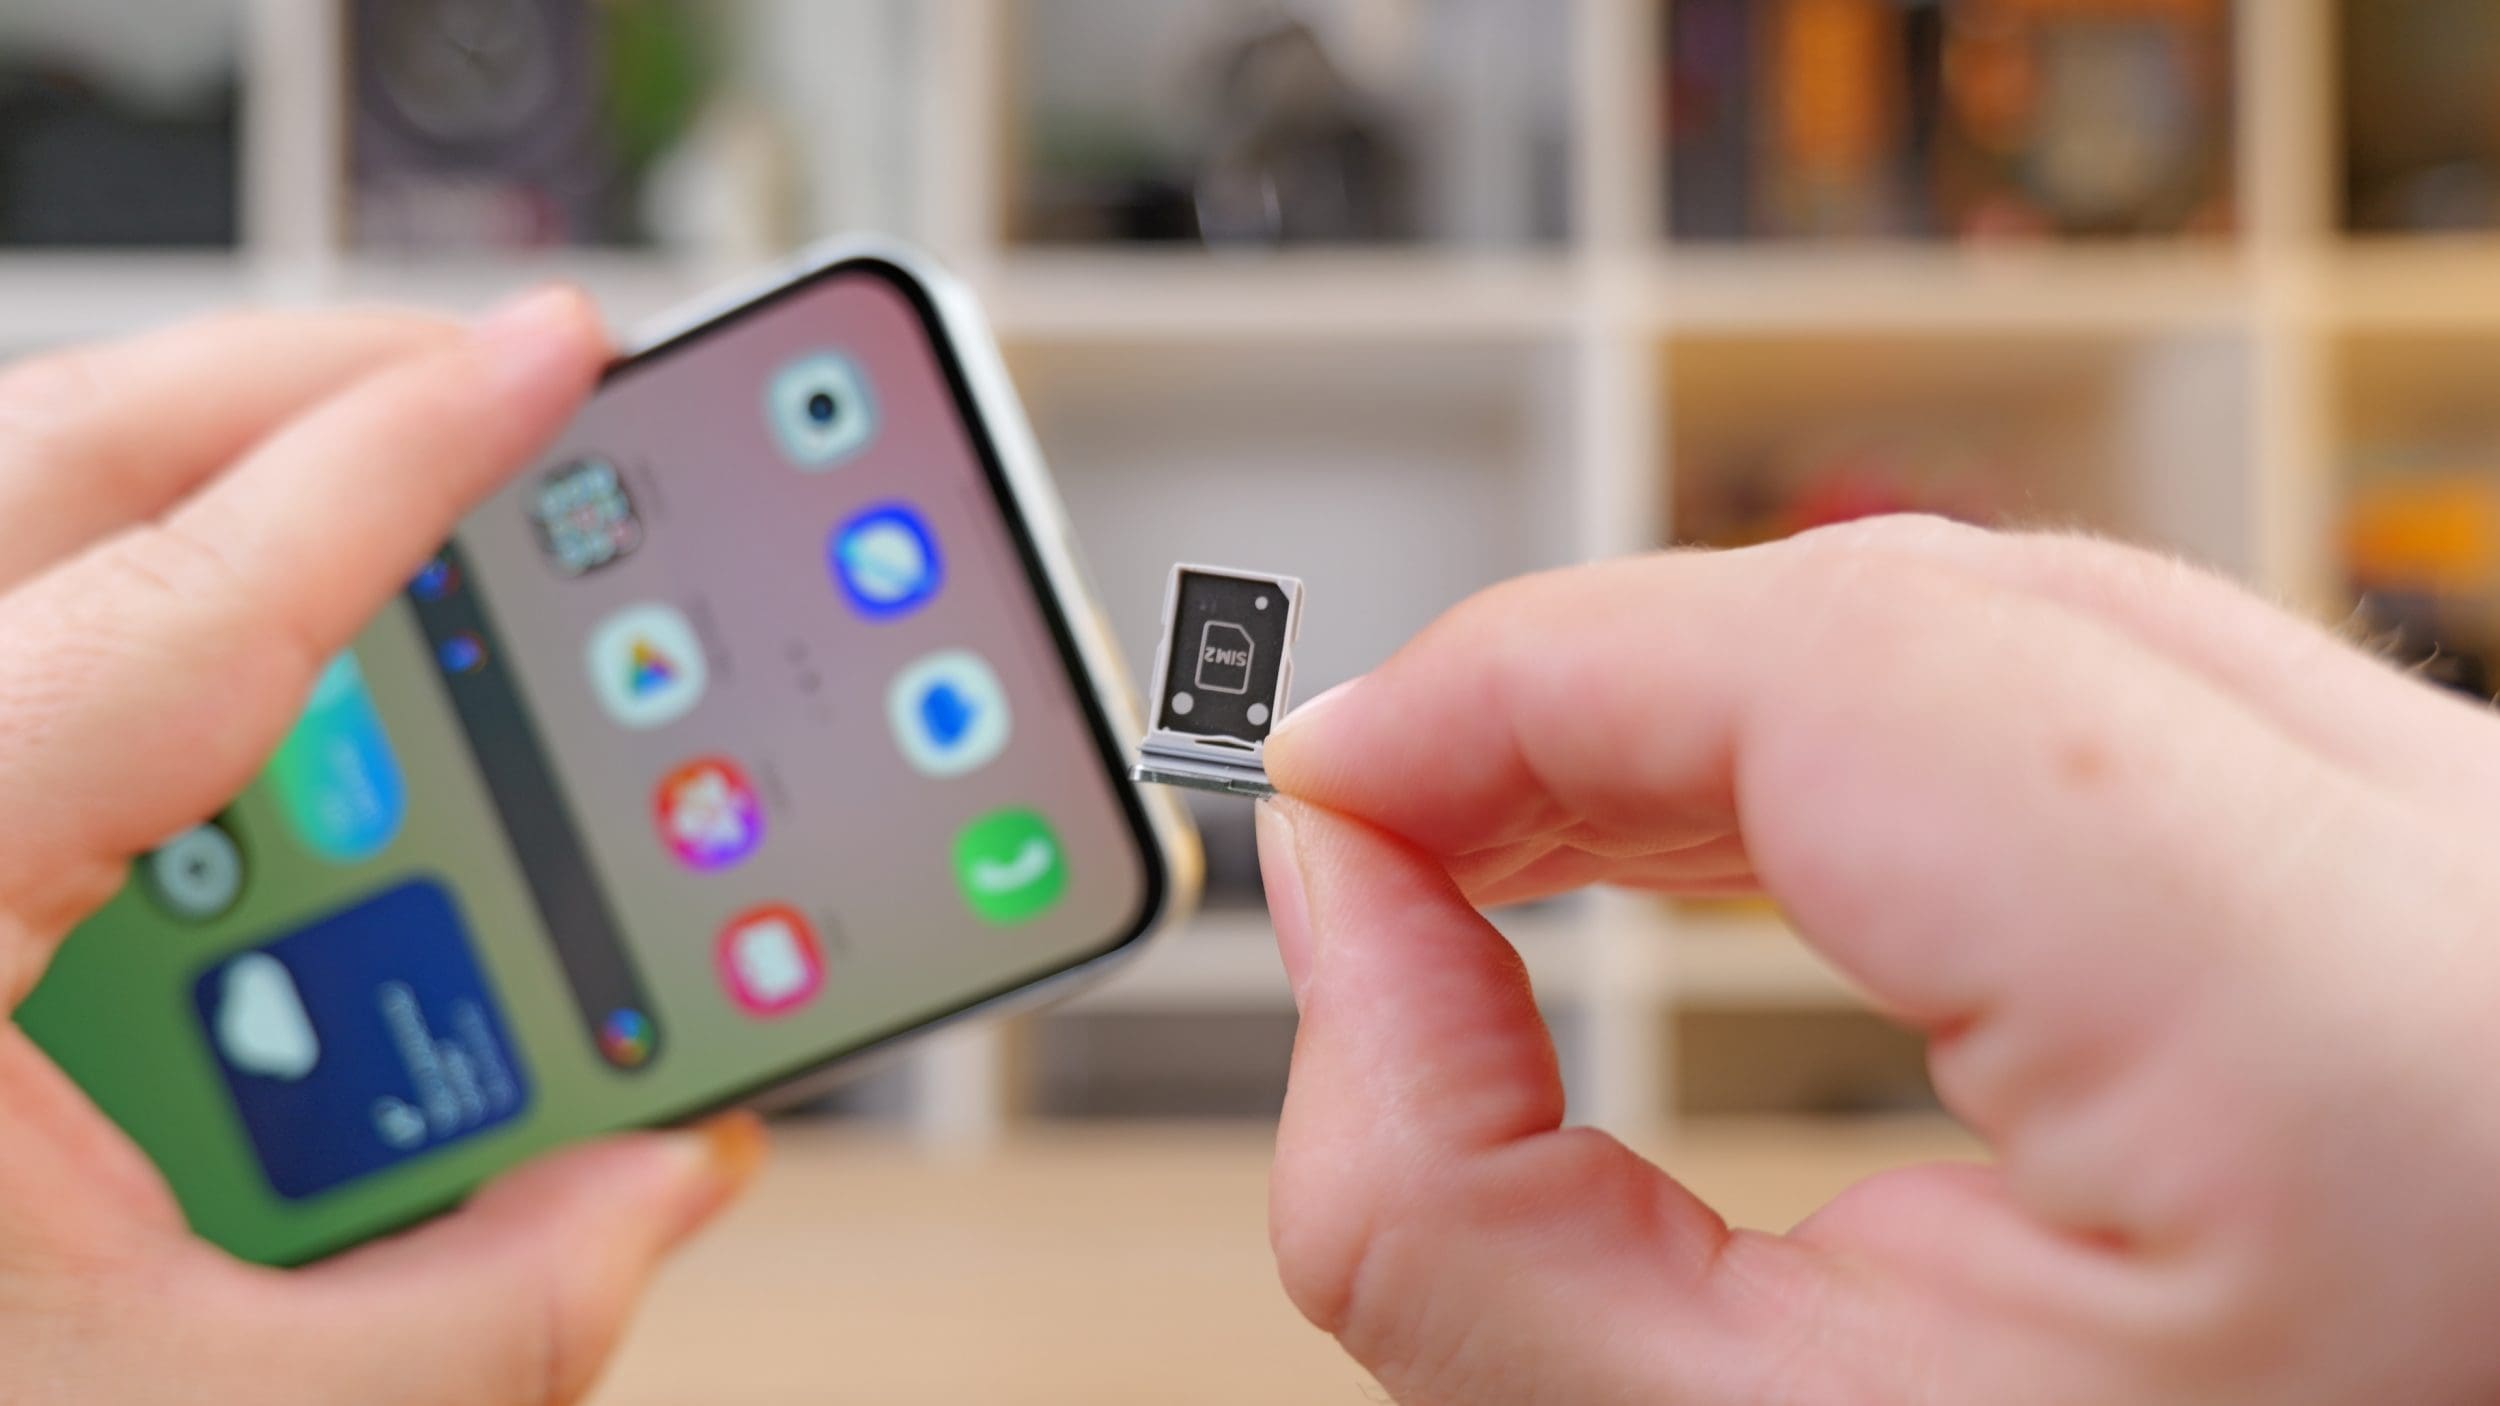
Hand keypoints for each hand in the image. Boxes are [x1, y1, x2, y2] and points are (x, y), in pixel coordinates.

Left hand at [0, 295, 760, 1405]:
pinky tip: (222, 720)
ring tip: (385, 534)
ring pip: (12, 531)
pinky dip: (122, 611)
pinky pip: (2, 644)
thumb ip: (459, 1316)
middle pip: (53, 464)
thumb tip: (648, 1190)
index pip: (183, 605)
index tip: (552, 354)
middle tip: (499, 395)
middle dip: (304, 394)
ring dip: (211, 502)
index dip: (403, 458)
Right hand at [1256, 515, 2499, 1403]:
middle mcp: (2455, 869)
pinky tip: (1711, 822)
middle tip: (1386, 831)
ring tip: (1507, 833)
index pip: (1857, 668)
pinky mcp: (2417, 853)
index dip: (1524, 680)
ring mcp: (2457, 833)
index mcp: (2342, 1022)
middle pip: (1915, 613)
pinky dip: (1852, 738)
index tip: (1335, 789)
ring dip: (1700, 708)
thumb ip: (1486, 1228)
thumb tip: (1353, 933)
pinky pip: (2092, 692)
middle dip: (1584, 694)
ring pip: (1999, 622)